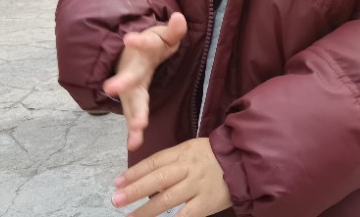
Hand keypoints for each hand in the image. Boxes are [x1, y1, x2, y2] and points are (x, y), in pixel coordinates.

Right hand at [102, 13, 187, 151]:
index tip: (129, 38)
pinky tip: (134, 144)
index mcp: (144, 49)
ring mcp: (131, 88)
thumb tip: (179, 18)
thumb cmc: (152, 46)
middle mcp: (133, 69)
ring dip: (133, 114)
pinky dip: (133, 131)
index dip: (138, 40)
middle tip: (111, 87)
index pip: (143, 43)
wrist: (132, 56)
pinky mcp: (133, 102)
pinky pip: (133, 116)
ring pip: (131, 101)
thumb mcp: (164, 36)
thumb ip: (174, 30)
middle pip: (128, 76)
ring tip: (137, 127)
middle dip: (122, 82)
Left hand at [111, 138, 232, 216]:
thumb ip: (172, 160)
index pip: (155, 161)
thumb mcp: (192, 149)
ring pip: (168, 199)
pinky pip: (185, 216)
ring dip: (146, 210)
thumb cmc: (214, 156)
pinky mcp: (206, 203)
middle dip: (135, 190)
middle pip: (158, 178)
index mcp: (184, 152)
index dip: (135, 172)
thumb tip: (144, 175)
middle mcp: (188, 168)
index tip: (118, 182)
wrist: (244, 162)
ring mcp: (197, 186)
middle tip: (116, 199)